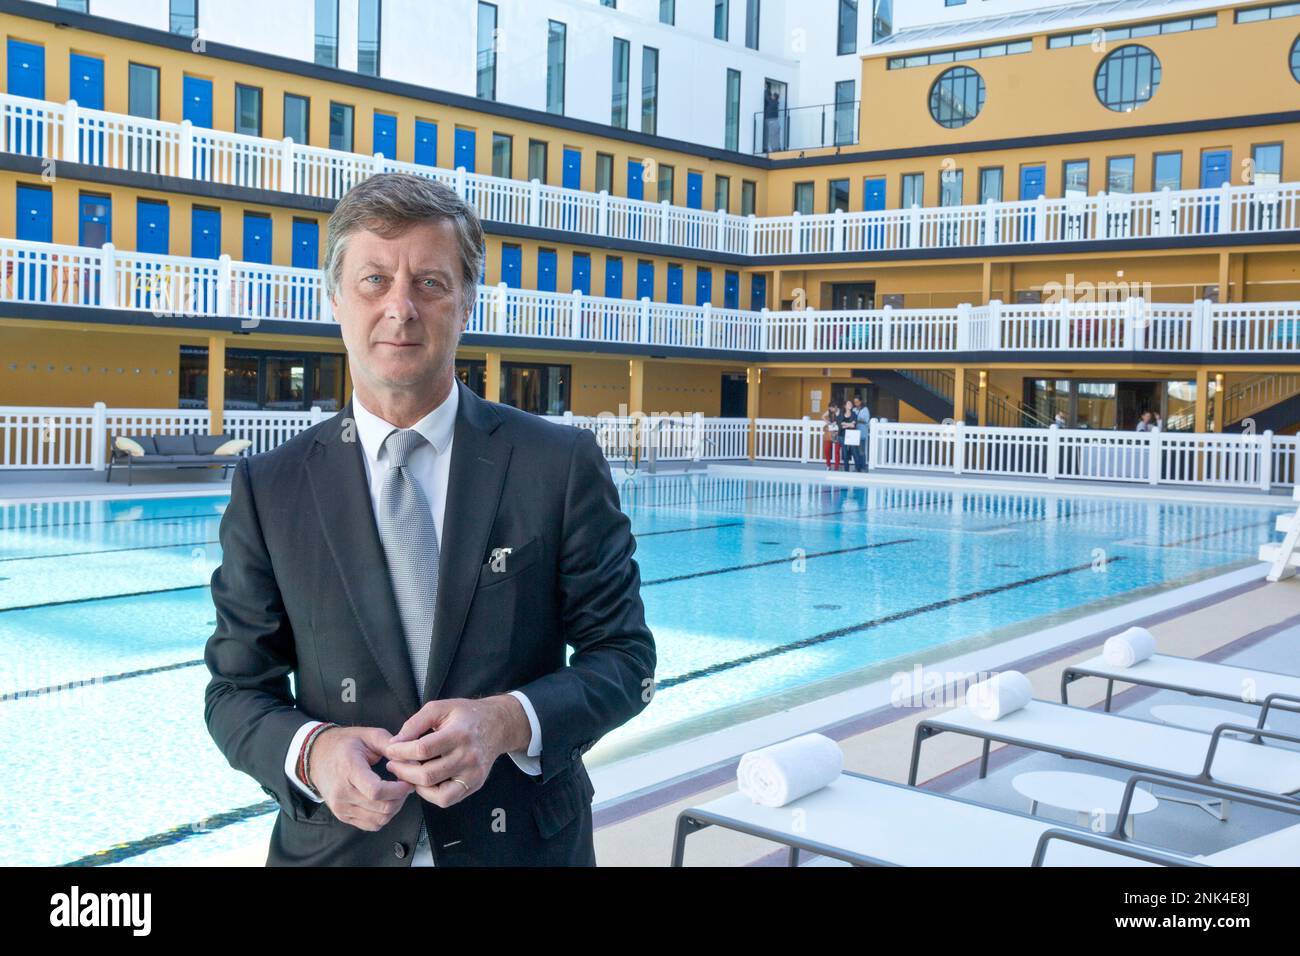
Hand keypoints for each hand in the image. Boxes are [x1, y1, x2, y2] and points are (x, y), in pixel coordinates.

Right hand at [308, 726, 414, 830]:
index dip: (398, 789)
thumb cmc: (344, 744)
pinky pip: (371, 825)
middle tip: (405, 785)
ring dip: (395, 808)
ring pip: (379, 820)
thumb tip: (412, 760)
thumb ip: (391, 746)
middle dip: (401, 798)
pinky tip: (386, 801)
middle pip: (381, 807)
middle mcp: (342, 793)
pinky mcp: (343, 816)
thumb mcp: (368, 735)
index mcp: (348, 770)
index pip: (376, 791)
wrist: (316, 756)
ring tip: (396, 792)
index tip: (407, 781)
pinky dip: (384, 816)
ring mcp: (341, 807)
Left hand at [383, 696, 529, 807]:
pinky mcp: (475, 784)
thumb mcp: (439, 708)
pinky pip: (447, 799)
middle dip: (403, 771)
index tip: (391, 750)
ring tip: (408, 774)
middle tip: (393, 765)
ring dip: (415, 786)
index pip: (423, 749)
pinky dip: (430, 795)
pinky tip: (424, 782)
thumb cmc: (465, 715)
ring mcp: (473, 774)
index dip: (401, 752)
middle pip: (427, 774)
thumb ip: (415, 723)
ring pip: (437, 793)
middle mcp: (469, 756)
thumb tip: (395, 743)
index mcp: (459, 733)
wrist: (497, 725)